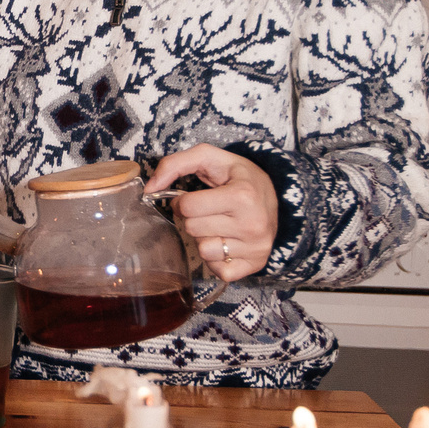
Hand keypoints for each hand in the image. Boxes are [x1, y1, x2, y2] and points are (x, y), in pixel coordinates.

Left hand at [145, 143, 278, 283]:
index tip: (196, 198)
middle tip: (209, 211)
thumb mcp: (212, 158)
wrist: (279, 197)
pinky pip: (216, 270)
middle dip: (194, 219)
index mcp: (242, 196)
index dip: (184, 201)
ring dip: (204, 238)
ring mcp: (254, 248)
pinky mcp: (254, 265)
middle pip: (193, 229)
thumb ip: (175, 164)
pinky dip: (215, 258)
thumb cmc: (240, 177)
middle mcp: (251, 224)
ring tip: (219, 225)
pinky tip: (226, 242)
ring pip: (203, 251)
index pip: (187, 207)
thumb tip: (149, 188)